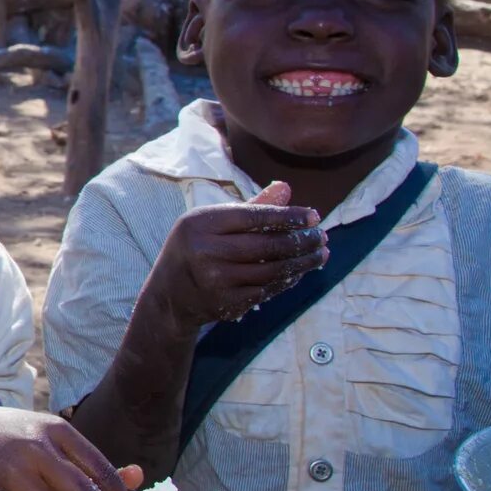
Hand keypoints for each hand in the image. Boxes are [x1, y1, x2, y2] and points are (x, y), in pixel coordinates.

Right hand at [142, 181, 326, 332]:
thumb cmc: (195, 248)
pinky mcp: (226, 303)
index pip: (253, 216)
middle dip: (301, 241)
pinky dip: (288, 280)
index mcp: (200, 224)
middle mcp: (205, 251)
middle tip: (321, 236)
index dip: (288, 217)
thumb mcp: (212, 222)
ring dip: (302, 262)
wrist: (168, 293)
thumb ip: (250, 207)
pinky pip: (267, 289)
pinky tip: (300, 271)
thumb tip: (286, 188)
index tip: (314, 216)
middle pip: (266, 245)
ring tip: (320, 253)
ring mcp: (215, 280)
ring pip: (271, 270)